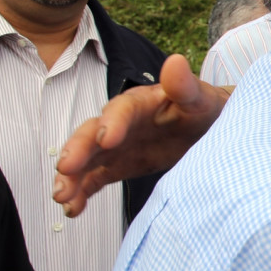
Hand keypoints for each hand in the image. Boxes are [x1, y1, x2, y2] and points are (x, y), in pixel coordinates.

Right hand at [53, 54, 228, 216]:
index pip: (123, 109)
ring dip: (72, 176)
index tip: (106, 138)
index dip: (113, 122)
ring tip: (61, 196)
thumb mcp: (200, 97)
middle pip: (93, 133)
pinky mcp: (119, 165)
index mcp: (141, 102)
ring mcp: (117, 145)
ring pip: (88, 159)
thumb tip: (176, 61)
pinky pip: (95, 178)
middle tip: (66, 168)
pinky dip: (83, 192)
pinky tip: (72, 209)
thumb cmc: (205, 108)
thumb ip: (185, 85)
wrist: (209, 126)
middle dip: (79, 150)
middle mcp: (122, 123)